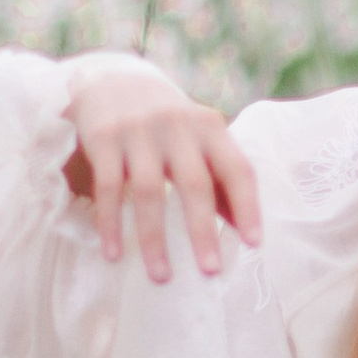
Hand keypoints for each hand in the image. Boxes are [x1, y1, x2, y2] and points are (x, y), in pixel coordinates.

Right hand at [63, 64, 262, 282]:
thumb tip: (245, 232)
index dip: (247, 207)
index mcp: (210, 128)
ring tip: (160, 276)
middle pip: (194, 184)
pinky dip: (110, 224)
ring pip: (149, 192)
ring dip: (154, 239)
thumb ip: (220, 179)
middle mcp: (177, 126)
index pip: (236, 168)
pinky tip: (114, 253)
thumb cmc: (168, 126)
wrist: (114, 81)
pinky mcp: (104, 139)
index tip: (253, 244)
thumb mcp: (199, 140)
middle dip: (202, 231)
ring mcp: (138, 132)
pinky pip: (108, 189)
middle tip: (209, 271)